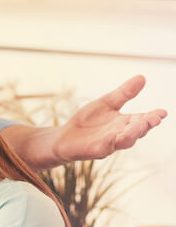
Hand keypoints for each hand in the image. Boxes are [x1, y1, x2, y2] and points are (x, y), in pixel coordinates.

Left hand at [52, 75, 166, 162]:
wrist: (63, 137)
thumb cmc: (87, 121)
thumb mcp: (106, 103)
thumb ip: (124, 93)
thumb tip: (142, 77)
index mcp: (125, 123)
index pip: (143, 120)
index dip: (153, 117)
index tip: (163, 112)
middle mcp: (121, 134)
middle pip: (138, 131)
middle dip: (147, 124)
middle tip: (155, 118)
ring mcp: (109, 143)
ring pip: (126, 140)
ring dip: (134, 133)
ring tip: (143, 123)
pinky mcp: (96, 150)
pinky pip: (107, 146)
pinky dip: (114, 141)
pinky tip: (118, 136)